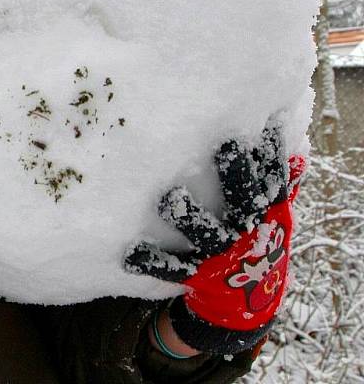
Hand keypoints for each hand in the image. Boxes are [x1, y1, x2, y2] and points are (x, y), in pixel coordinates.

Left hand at [124, 121, 304, 353]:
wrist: (247, 304)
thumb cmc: (259, 245)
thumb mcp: (277, 219)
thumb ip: (284, 186)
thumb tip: (298, 149)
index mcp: (267, 218)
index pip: (273, 182)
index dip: (271, 155)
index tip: (266, 122)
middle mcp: (246, 234)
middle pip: (243, 201)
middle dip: (236, 175)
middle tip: (226, 146)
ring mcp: (221, 255)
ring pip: (205, 233)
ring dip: (188, 215)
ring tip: (169, 198)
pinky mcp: (197, 274)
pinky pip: (172, 268)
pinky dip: (151, 262)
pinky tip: (129, 254)